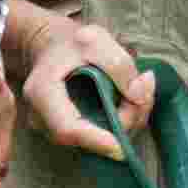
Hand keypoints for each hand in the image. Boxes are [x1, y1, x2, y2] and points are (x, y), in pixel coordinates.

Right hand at [0, 0, 152, 155]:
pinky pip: (99, 137)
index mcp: (42, 92)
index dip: (96, 140)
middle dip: (124, 121)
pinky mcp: (69, 133)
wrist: (52, 47)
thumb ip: (118, 64)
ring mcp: (52, 129)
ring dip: (128, 119)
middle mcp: (42, 118)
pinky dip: (122, 121)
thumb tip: (138, 97)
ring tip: (142, 83)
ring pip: (96, 140)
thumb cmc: (71, 42)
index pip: (67, 128)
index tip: (122, 147)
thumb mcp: (95, 39)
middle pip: (86, 138)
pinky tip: (132, 96)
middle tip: (145, 85)